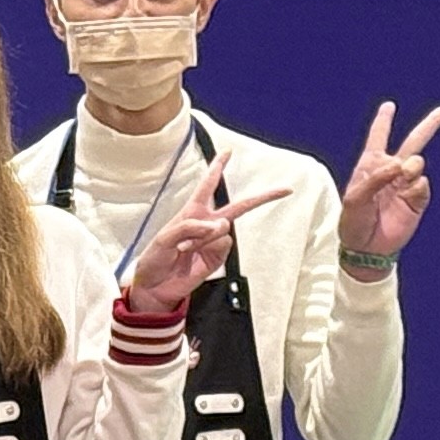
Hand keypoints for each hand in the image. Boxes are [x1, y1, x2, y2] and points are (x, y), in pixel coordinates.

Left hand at [119, 155, 294, 318]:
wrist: (155, 287)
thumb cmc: (154, 259)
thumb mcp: (163, 238)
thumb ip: (189, 227)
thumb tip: (220, 224)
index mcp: (191, 212)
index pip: (207, 186)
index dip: (217, 168)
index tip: (228, 152)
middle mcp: (206, 224)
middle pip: (239, 206)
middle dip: (262, 197)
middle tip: (285, 189)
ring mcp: (214, 241)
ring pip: (224, 228)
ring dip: (205, 236)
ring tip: (185, 248)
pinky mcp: (217, 257)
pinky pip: (223, 245)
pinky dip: (208, 247)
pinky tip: (193, 254)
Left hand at [341, 100, 439, 262]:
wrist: (367, 249)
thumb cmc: (353, 222)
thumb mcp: (354, 199)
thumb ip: (375, 178)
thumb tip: (401, 164)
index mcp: (370, 166)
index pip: (378, 138)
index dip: (383, 121)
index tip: (389, 106)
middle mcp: (390, 171)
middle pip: (412, 143)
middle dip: (428, 126)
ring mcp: (405, 184)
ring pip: (417, 162)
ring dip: (411, 166)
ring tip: (403, 176)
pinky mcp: (417, 200)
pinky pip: (422, 185)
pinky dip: (416, 187)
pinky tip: (407, 194)